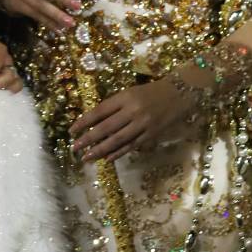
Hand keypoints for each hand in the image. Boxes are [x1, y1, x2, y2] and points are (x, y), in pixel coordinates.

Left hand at [71, 78, 193, 160]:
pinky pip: (132, 146)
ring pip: (117, 140)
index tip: (71, 131)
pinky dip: (118, 153)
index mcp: (125, 97)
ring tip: (86, 157)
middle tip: (74, 148)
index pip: (100, 111)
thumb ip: (114, 106)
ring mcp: (143, 124)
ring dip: (100, 150)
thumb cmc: (150, 92)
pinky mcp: (151, 135)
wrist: (179, 94)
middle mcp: (133, 111)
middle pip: (106, 128)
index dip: (84, 122)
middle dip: (88, 139)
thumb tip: (93, 122)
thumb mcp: (130, 92)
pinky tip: (107, 159)